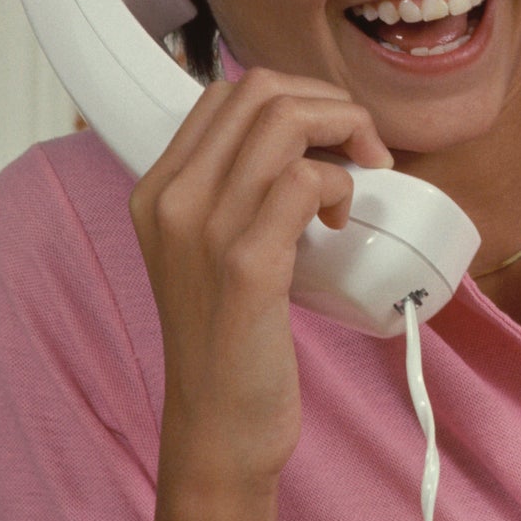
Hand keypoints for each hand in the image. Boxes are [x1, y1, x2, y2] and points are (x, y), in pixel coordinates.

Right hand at [130, 71, 392, 491]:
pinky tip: (341, 222)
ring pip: (285, 122)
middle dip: (330, 104)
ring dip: (345, 135)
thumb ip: (232, 197)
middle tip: (362, 151)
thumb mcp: (209, 254)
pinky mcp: (247, 265)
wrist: (218, 429)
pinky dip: (340, 185)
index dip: (296, 98)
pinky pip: (305, 180)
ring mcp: (205, 230)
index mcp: (157, 191)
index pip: (227, 93)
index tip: (331, 137)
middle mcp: (171, 200)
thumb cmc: (229, 344)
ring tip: (359, 180)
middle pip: (259, 91)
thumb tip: (298, 145)